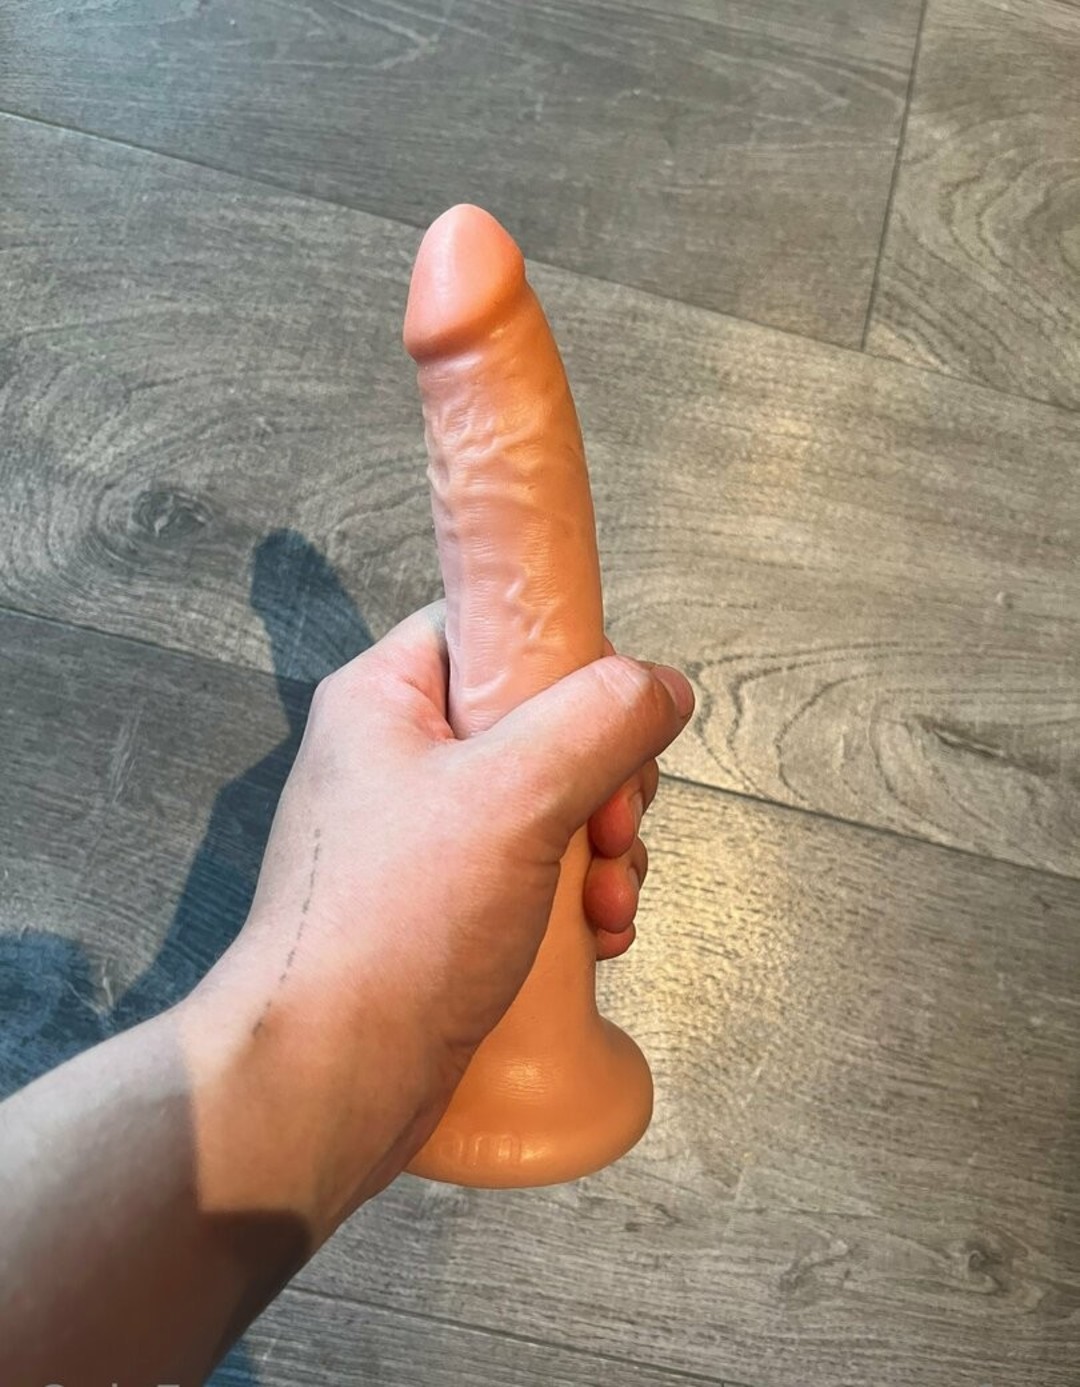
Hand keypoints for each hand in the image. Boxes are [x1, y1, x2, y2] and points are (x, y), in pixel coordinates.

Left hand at [189, 601, 692, 1227]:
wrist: (330, 1079)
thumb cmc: (406, 917)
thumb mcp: (516, 793)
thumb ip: (600, 721)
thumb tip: (663, 686)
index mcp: (389, 698)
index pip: (492, 631)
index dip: (568, 660)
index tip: (618, 718)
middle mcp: (402, 759)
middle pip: (540, 724)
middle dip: (605, 780)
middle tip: (618, 831)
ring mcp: (424, 841)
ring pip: (551, 807)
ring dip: (606, 852)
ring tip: (611, 906)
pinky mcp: (446, 911)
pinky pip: (537, 876)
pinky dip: (579, 901)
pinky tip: (600, 941)